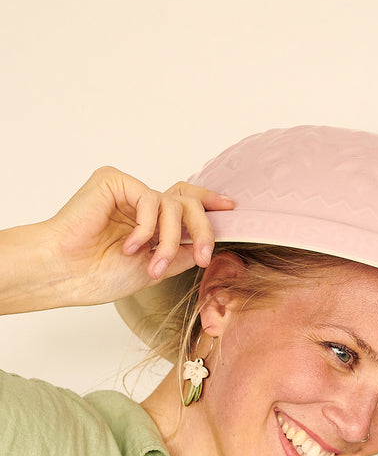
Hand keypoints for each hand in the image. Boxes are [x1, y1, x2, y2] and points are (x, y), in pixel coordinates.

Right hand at [46, 166, 234, 304]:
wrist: (68, 273)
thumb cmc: (100, 274)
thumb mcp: (157, 267)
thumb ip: (182, 251)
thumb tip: (211, 242)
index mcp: (149, 221)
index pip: (185, 202)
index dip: (209, 202)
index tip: (230, 208)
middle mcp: (140, 202)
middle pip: (187, 201)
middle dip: (202, 229)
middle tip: (202, 255)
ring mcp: (127, 191)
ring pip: (173, 204)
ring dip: (169, 239)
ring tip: (153, 264)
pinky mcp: (113, 181)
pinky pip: (150, 199)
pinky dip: (147, 228)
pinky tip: (129, 245)